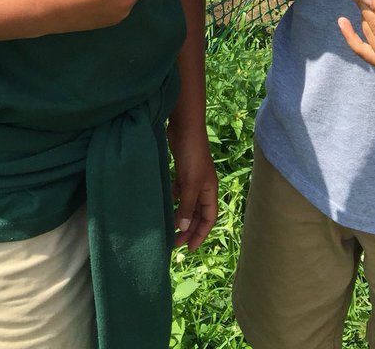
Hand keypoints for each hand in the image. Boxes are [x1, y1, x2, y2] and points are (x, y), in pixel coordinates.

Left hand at [168, 123, 217, 250]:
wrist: (184, 127)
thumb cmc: (191, 154)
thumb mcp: (190, 183)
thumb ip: (187, 206)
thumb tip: (183, 228)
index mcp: (209, 190)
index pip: (209, 218)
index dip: (201, 234)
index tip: (189, 248)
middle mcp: (203, 186)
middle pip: (198, 213)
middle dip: (189, 229)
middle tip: (175, 244)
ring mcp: (192, 179)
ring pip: (187, 204)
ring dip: (180, 217)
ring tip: (169, 229)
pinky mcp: (182, 171)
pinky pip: (179, 193)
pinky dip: (173, 201)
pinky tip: (165, 206)